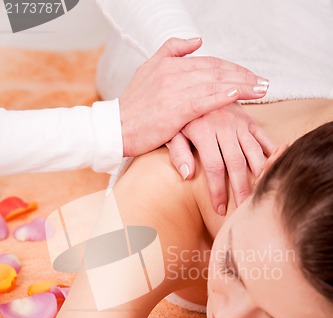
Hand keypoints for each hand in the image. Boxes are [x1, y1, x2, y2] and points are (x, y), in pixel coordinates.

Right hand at [119, 38, 269, 157]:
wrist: (116, 127)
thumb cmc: (133, 104)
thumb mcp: (149, 68)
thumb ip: (172, 50)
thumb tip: (198, 40)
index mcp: (171, 64)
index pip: (210, 62)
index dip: (233, 68)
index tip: (251, 76)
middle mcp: (175, 74)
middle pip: (217, 71)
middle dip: (244, 76)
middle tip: (265, 82)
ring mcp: (175, 92)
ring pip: (214, 84)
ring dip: (241, 86)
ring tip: (262, 90)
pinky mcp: (175, 111)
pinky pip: (204, 101)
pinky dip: (222, 96)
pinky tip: (238, 94)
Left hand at [167, 102, 275, 213]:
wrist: (195, 87)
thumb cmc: (181, 118)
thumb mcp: (172, 132)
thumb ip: (178, 153)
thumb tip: (187, 176)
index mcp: (203, 131)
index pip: (214, 166)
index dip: (218, 190)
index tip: (219, 209)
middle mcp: (223, 126)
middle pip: (236, 163)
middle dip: (241, 189)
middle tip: (243, 209)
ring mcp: (239, 122)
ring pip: (253, 152)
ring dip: (259, 175)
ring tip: (260, 195)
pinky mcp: (249, 119)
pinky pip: (263, 138)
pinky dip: (272, 153)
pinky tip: (275, 168)